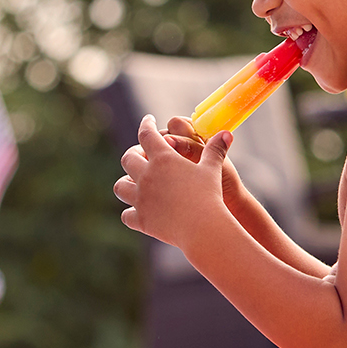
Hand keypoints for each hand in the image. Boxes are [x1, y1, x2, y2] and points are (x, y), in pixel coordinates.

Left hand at [114, 115, 235, 247]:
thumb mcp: (213, 169)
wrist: (203, 227)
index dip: (146, 124)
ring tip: (133, 183)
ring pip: (120, 186)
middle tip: (141, 154)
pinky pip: (126, 215)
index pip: (147, 134)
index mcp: (163, 159)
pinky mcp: (141, 220)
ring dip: (125, 183)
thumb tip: (226, 133)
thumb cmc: (210, 195)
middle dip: (133, 154)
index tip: (148, 119)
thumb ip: (216, 150)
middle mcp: (146, 176)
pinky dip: (130, 213)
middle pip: (128, 158)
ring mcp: (140, 199)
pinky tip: (137, 212)